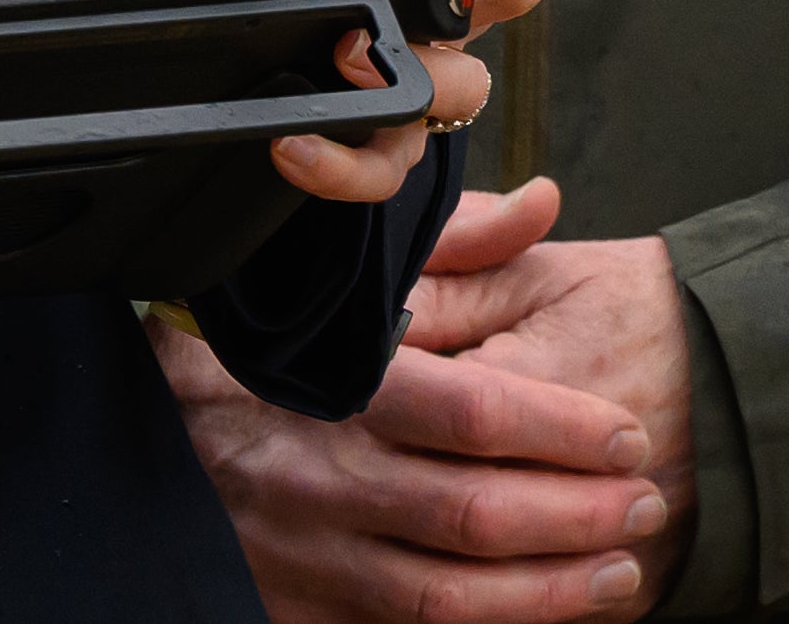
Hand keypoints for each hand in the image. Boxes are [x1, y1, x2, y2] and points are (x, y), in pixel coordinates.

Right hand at [152, 182, 673, 622]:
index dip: (563, 429)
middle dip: (578, 514)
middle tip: (645, 502)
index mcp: (334, 386)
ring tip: (620, 570)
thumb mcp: (336, 272)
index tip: (626, 432)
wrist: (143, 433)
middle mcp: (320, 475)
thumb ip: (446, 243)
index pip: (470, 412)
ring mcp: (307, 554)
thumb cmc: (254, 347)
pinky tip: (541, 613)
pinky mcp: (297, 607)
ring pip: (448, 595)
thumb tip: (544, 206)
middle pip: (474, 512)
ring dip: (550, 590)